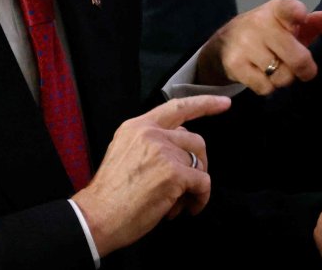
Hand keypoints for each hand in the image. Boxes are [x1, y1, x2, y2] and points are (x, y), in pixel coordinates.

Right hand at [72, 95, 231, 254]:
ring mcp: (163, 152)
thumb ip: (150, 144)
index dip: (205, 104)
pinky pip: (203, 183)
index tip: (224, 103)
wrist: (96, 218)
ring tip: (178, 203)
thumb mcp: (124, 153)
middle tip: (188, 186)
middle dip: (198, 164)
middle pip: (195, 140)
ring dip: (194, 186)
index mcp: (138, 126)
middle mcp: (151, 134)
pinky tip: (187, 209)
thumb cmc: (110, 194)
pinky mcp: (174, 174)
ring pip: (199, 164)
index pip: (177, 107)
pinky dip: (200, 198)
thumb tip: (180, 150)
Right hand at [195, 0, 321, 93]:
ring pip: (282, 76)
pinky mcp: (235, 64)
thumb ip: (318, 22)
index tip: (301, 16)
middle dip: (305, 69)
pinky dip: (268, 86)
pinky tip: (262, 75)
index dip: (296, 13)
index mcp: (277, 10)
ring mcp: (245, 45)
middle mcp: (260, 24)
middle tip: (303, 70)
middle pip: (297, 58)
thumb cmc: (269, 33)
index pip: (288, 8)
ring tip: (276, 69)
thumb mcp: (291, 24)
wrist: (225, 43)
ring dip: (284, 78)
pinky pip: (265, 87)